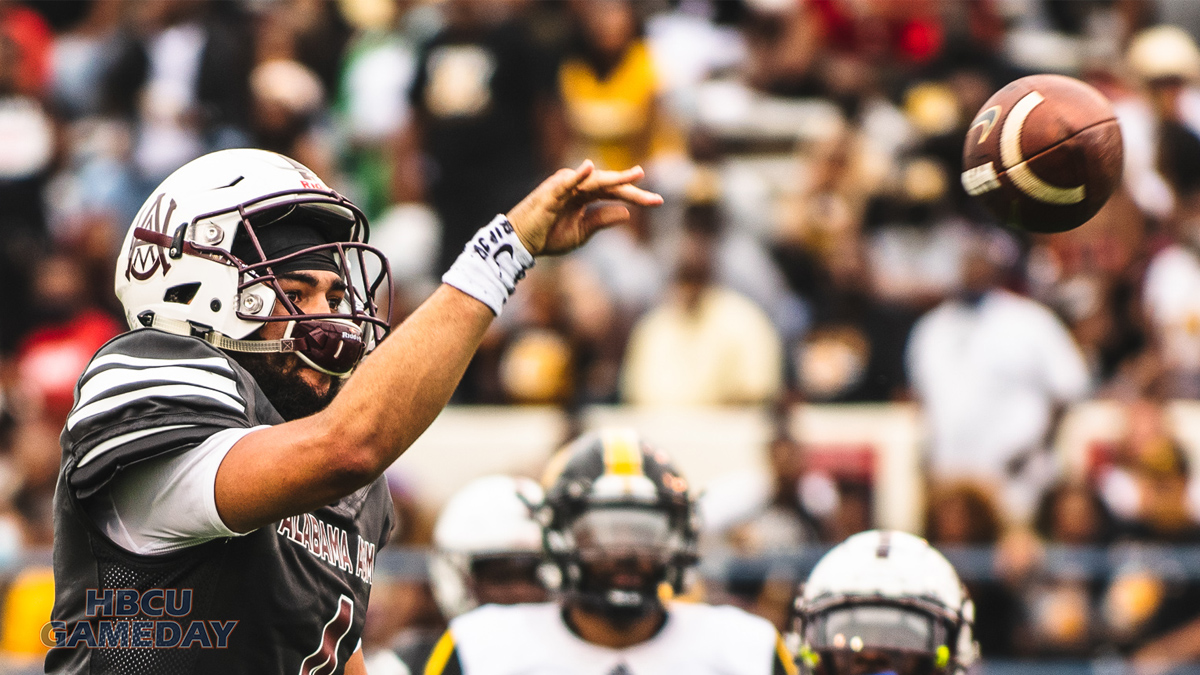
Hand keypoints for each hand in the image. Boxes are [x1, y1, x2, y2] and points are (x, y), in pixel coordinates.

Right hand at [507, 160, 662, 255]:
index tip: (658, 201)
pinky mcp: (551, 192)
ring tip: (636, 176)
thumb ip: (602, 219)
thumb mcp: (582, 232)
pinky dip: (577, 175)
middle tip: (656, 199)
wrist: (522, 244)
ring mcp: (564, 186)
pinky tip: (589, 167)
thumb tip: (627, 212)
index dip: (636, 196)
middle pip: (609, 185)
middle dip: (632, 190)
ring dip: (615, 179)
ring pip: (594, 181)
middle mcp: (577, 186)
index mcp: (584, 195)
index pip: (614, 192)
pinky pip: (566, 182)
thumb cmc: (548, 236)